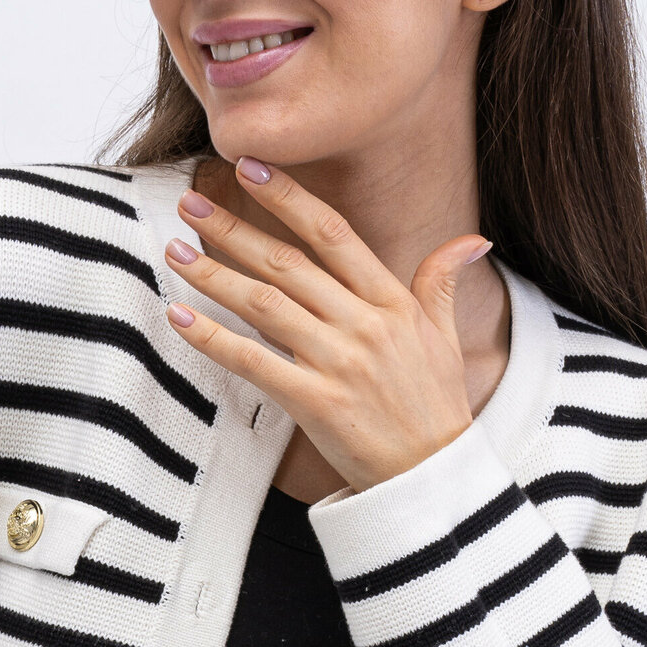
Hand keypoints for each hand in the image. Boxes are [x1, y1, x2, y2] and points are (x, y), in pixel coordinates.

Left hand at [163, 158, 491, 492]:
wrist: (433, 478)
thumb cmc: (436, 407)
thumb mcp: (446, 338)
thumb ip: (442, 282)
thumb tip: (472, 240)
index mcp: (393, 302)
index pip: (333, 234)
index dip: (288, 197)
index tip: (250, 167)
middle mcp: (364, 325)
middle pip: (287, 262)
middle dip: (233, 228)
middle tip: (190, 202)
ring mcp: (339, 363)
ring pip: (264, 305)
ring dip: (214, 274)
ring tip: (175, 251)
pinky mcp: (316, 403)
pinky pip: (254, 363)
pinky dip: (213, 339)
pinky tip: (180, 317)